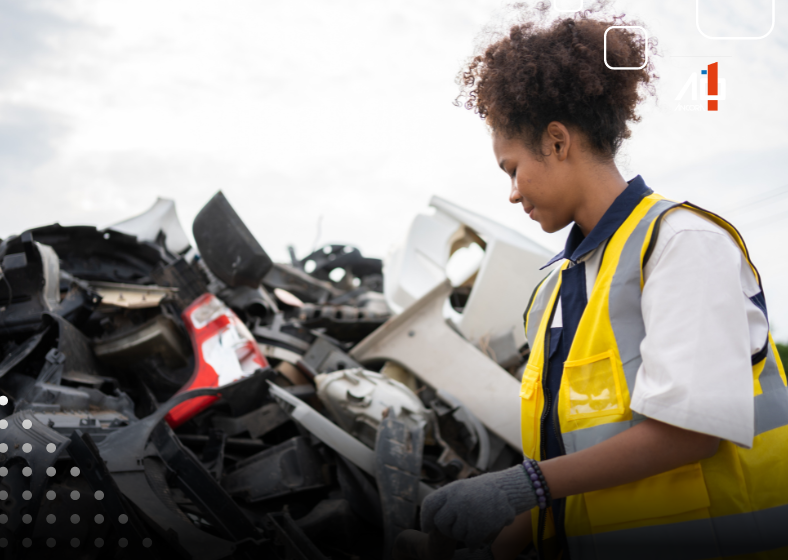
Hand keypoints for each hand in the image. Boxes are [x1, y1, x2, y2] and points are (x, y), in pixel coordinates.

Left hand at [420, 465, 535, 547]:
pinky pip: (470, 541)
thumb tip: (432, 518)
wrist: (507, 489)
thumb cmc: (483, 491)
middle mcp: (457, 500)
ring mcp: (468, 513)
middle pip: (441, 523)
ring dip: (464, 534)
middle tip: (456, 529)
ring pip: (456, 534)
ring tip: (474, 526)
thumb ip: (447, 501)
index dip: (426, 518)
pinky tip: (478, 538)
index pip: (429, 505)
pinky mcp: (479, 525)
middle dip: (447, 529)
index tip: (428, 527)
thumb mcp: (462, 488)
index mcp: (451, 490)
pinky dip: (474, 542)